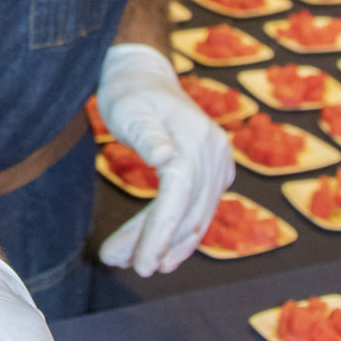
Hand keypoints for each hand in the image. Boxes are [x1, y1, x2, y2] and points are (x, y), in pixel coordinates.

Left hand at [95, 41, 232, 275]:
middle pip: (188, 212)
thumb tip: (165, 158)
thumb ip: (146, 134)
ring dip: (167, 245)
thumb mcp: (128, 109)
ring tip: (135, 264)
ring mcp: (218, 162)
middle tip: (123, 265)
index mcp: (195, 140)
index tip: (140, 263)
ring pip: (195, 216)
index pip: (179, 197)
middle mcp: (214, 153)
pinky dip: (180, 233)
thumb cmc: (129, 93)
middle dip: (157, 245)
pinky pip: (199, 209)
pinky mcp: (214, 171)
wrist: (144, 75)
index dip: (160, 234)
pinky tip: (162, 253)